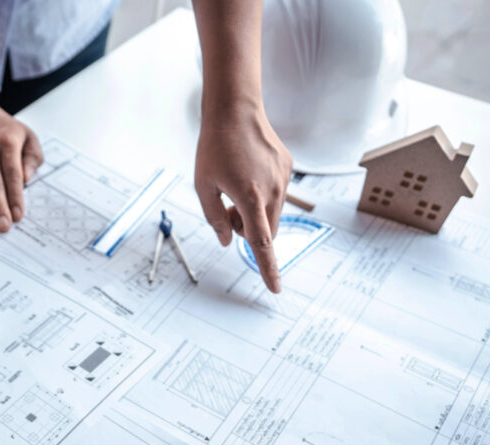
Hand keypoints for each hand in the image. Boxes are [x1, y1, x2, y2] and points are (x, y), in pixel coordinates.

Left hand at [194, 105, 291, 292]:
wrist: (235, 110)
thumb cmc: (214, 147)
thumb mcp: (203, 186)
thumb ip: (214, 217)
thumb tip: (226, 241)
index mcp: (250, 197)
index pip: (261, 244)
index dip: (268, 268)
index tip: (275, 288)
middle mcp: (273, 190)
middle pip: (265, 231)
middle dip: (247, 231)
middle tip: (226, 209)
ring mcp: (284, 179)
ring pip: (272, 215)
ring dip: (254, 214)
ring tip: (235, 188)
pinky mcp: (288, 168)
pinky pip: (277, 195)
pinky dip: (262, 197)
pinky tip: (247, 173)